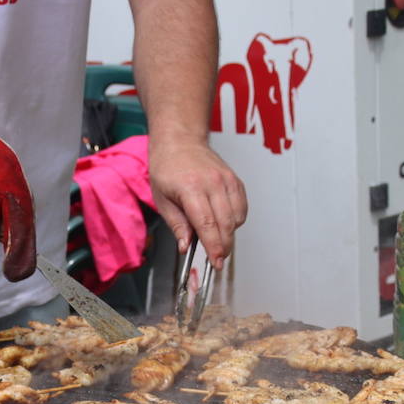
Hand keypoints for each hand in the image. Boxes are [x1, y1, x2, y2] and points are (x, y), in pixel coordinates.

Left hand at [147, 138, 246, 267]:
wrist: (180, 141)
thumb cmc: (168, 167)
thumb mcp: (162, 199)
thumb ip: (177, 225)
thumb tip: (186, 247)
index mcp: (190, 188)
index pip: (207, 224)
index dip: (213, 247)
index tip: (215, 262)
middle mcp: (212, 183)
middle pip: (226, 223)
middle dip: (224, 246)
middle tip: (217, 259)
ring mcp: (226, 180)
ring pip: (237, 217)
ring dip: (230, 234)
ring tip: (216, 239)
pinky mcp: (235, 180)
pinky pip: (242, 207)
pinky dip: (236, 220)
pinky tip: (223, 222)